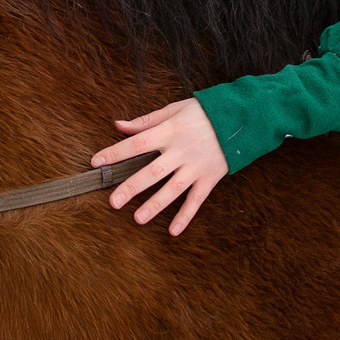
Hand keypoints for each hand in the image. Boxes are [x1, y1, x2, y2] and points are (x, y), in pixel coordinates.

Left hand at [91, 98, 227, 235]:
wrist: (242, 118)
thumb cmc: (204, 112)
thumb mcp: (175, 109)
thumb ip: (146, 120)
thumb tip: (118, 125)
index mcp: (170, 131)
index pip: (138, 143)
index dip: (116, 152)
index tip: (97, 162)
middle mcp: (182, 150)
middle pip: (153, 171)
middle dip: (132, 187)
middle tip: (114, 201)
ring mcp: (196, 166)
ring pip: (173, 189)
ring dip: (155, 205)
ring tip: (138, 219)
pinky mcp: (210, 177)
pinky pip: (196, 199)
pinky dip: (186, 215)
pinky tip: (173, 230)